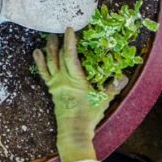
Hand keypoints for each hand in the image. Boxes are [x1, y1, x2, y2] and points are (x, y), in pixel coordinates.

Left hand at [34, 28, 123, 161]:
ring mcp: (55, 84)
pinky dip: (40, 62)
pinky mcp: (52, 89)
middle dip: (59, 42)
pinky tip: (37, 53)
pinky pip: (44, 73)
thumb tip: (124, 76)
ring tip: (49, 37)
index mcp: (75, 80)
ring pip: (49, 63)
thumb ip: (113, 88)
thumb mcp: (103, 101)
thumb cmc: (89, 116)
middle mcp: (63, 80)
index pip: (71, 57)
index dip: (70, 42)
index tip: (70, 29)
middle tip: (59, 29)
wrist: (73, 132)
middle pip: (58, 57)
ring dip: (49, 49)